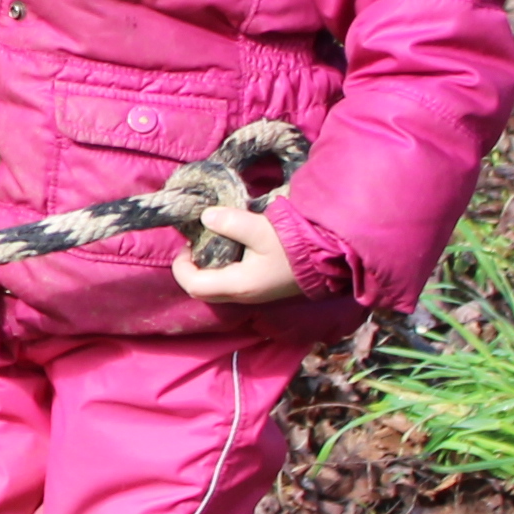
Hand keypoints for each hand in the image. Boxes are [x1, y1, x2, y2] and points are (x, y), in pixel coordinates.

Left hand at [174, 202, 303, 304]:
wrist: (332, 258)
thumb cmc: (295, 245)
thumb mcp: (260, 229)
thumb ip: (230, 222)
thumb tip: (206, 217)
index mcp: (239, 285)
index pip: (194, 285)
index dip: (181, 266)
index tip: (186, 244)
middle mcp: (244, 296)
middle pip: (204, 290)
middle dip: (192, 268)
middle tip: (196, 243)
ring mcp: (256, 294)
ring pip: (219, 287)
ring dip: (209, 267)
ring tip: (213, 241)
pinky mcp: (264, 287)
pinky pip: (234, 282)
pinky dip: (225, 267)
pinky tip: (233, 246)